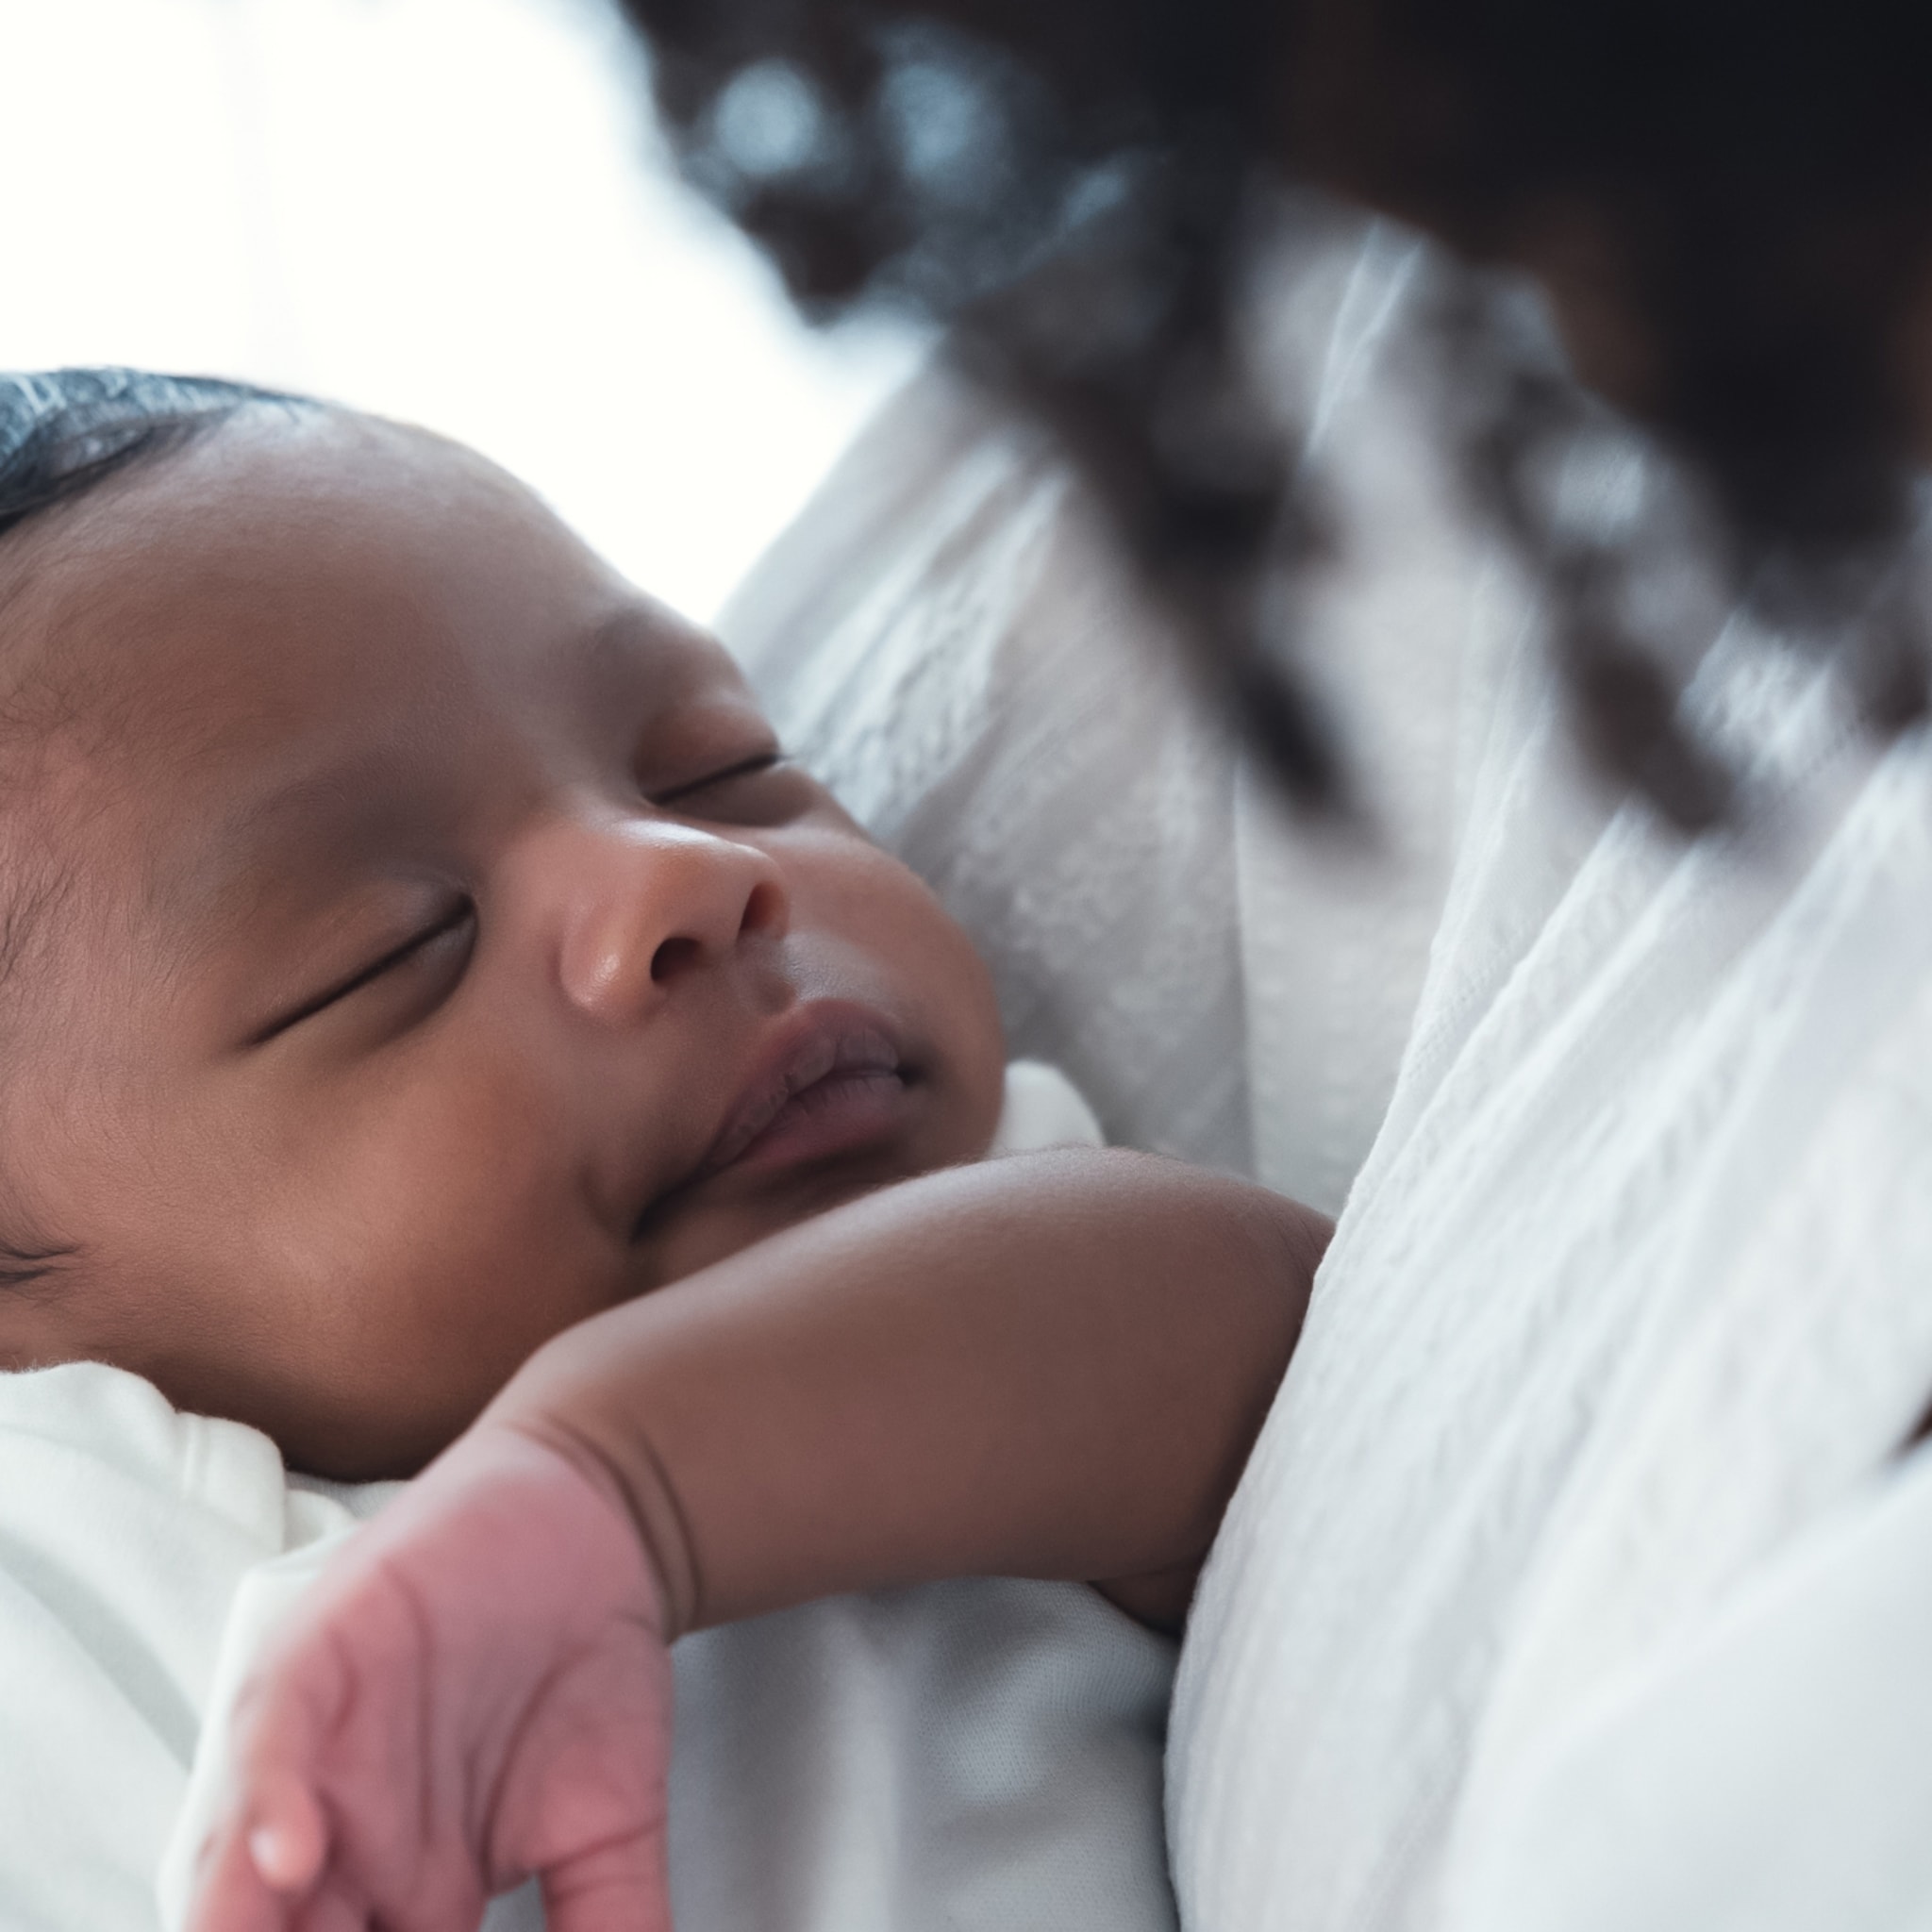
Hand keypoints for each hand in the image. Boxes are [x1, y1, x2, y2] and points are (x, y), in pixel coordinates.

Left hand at [184, 1426, 673, 1931]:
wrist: (598, 1524)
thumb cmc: (590, 1677)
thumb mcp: (612, 1833)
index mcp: (402, 1901)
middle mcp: (343, 1846)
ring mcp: (322, 1756)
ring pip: (242, 1873)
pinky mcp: (321, 1658)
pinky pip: (270, 1741)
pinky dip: (268, 1802)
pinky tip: (299, 1863)